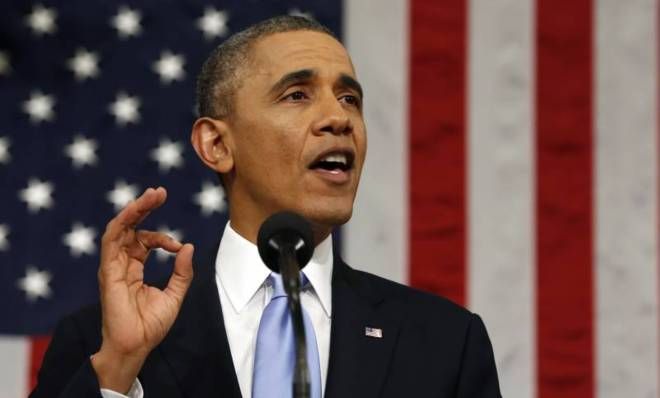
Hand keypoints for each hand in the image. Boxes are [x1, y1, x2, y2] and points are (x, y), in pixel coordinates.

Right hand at [91, 187, 193, 392]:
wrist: (136, 345)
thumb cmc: (151, 324)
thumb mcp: (175, 294)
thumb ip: (182, 271)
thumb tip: (188, 246)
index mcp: (134, 268)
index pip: (144, 241)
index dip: (163, 238)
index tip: (177, 247)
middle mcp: (122, 264)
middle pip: (130, 228)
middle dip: (145, 208)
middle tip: (160, 192)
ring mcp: (113, 266)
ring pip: (120, 229)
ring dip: (135, 209)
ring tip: (152, 195)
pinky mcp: (108, 271)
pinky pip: (111, 241)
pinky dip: (122, 224)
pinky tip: (135, 211)